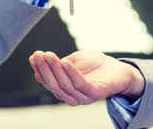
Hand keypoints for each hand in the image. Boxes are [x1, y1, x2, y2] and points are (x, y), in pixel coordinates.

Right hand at [29, 51, 144, 105]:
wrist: (119, 69)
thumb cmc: (96, 65)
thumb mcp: (73, 61)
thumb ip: (58, 65)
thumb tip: (39, 65)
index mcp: (64, 89)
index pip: (47, 80)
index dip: (39, 68)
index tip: (33, 56)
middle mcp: (71, 95)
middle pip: (53, 84)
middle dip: (44, 68)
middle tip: (38, 55)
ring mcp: (82, 97)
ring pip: (64, 84)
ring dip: (55, 69)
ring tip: (50, 55)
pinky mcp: (94, 94)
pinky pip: (80, 84)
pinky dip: (71, 73)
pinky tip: (65, 62)